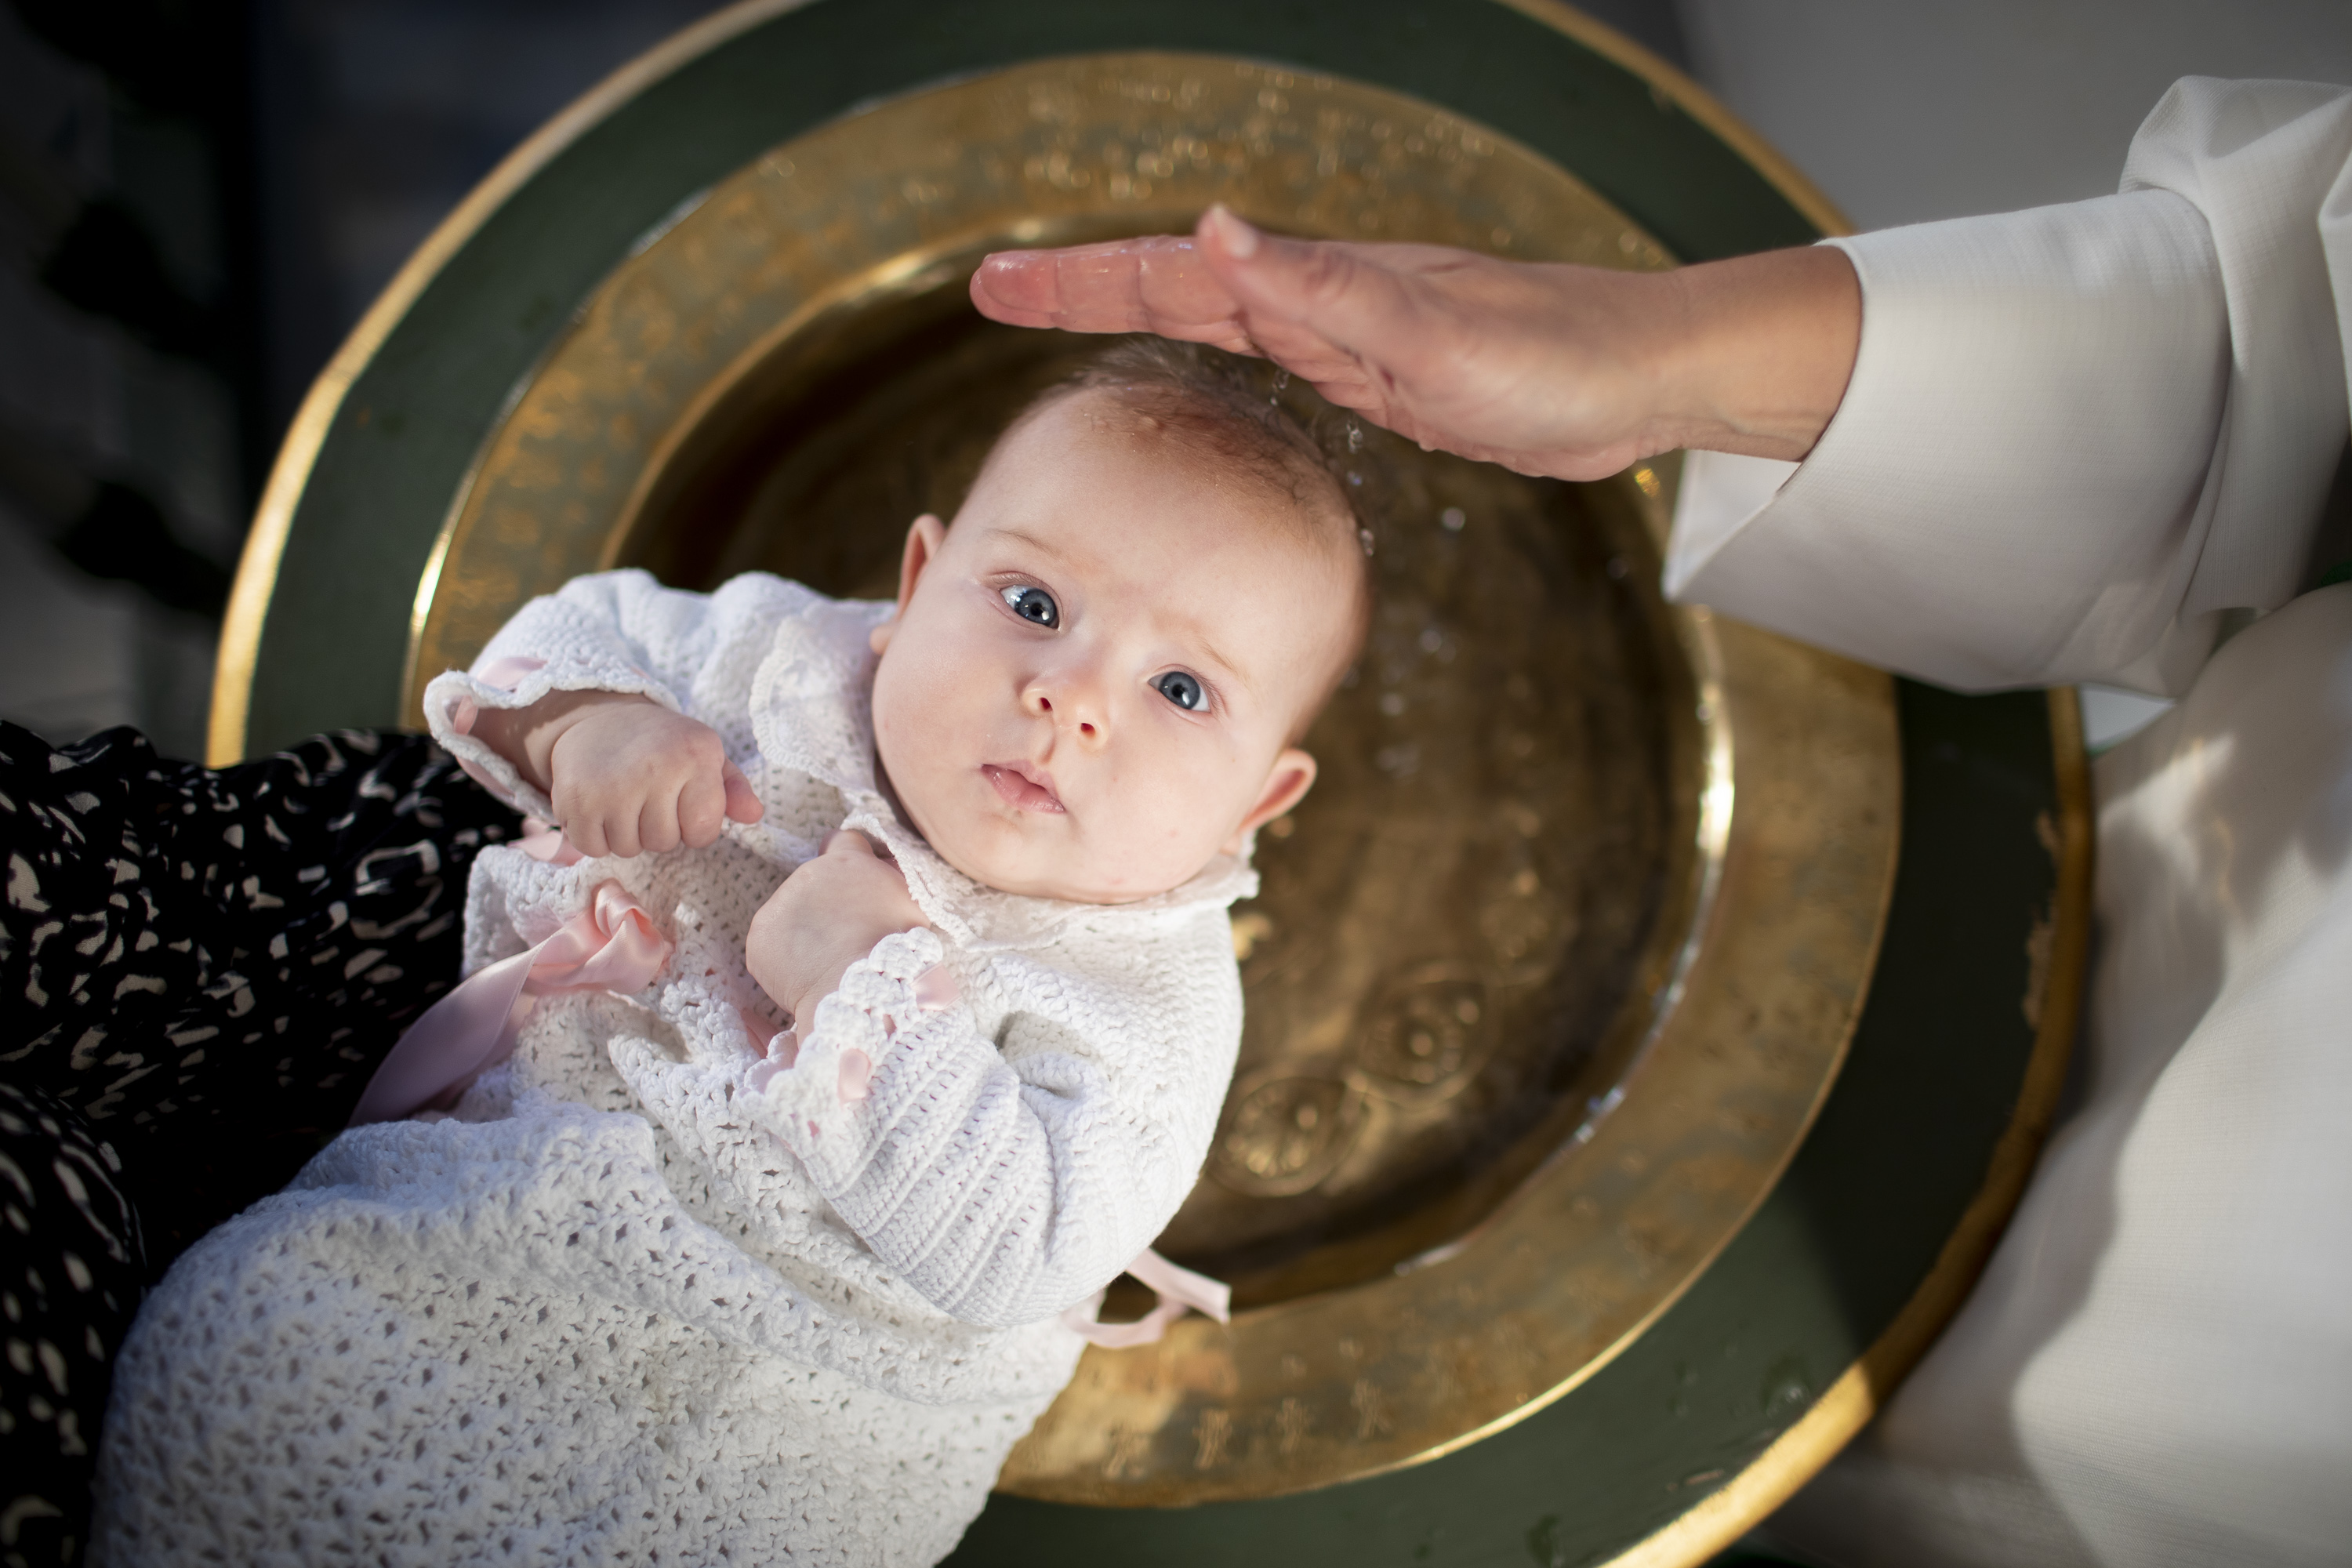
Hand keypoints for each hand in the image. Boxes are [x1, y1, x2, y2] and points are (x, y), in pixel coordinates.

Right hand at [471, 690, 762, 856]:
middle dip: (657, 829)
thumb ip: (734, 788)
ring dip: (626, 834)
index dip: (692, 825)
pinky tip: (599, 806)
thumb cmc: (661, 745)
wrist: (596, 719)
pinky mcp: (576, 799)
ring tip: (623, 798)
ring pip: (629, 848)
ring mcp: (612, 784)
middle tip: (646, 796)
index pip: (703, 832)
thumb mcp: (704, 755)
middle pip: (664, 842)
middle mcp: (655, 767)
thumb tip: (755, 815)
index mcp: (695, 754)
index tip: (681, 801)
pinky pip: (593, 848)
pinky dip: (595, 836)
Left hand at [747, 830, 929, 1026]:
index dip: (848, 859)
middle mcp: (807, 875)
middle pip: (813, 882)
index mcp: (847, 862)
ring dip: (803, 930)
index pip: (841, 840)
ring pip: (789, 913)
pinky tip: (806, 974)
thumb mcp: (907, 901)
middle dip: (825, 903)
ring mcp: (778, 906)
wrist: (862, 992)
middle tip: (846, 935)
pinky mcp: (759, 938)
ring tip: (827, 960)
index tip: (850, 880)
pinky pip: (771, 945)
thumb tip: (879, 866)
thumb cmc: (895, 952)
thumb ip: (888, 877)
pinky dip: (784, 958)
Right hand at [968, 204, 1860, 477]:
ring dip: (1129, 311)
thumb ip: (1323, 290)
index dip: (1080, 279)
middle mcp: (1320, 297)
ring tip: (1056, 316)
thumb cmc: (1551, 356)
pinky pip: (1263, 357)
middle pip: (1173, 284)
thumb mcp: (1434, 333)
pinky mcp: (1374, 376)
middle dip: (1078, 287)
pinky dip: (1206, 352)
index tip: (994, 285)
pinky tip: (1198, 366)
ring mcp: (1344, 335)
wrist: (1638, 378)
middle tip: (989, 293)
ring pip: (1210, 316)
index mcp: (1319, 284)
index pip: (1173, 270)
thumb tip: (1213, 230)